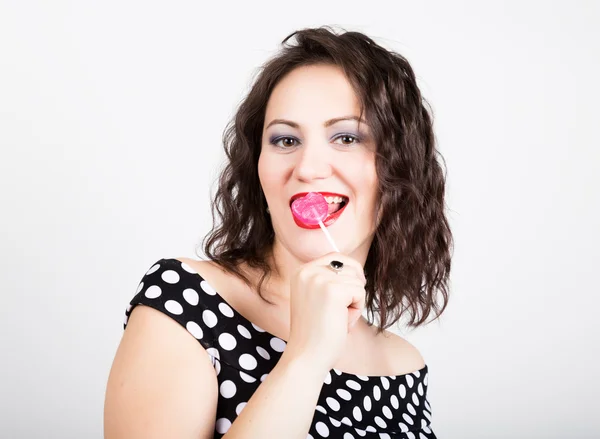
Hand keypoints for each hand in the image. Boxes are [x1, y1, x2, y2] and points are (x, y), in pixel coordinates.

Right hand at [283, 252, 366, 375]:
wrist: (306, 356)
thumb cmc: (316, 332)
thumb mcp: (316, 297)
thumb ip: (328, 280)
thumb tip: (357, 269)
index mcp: (301, 271)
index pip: (336, 257)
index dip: (349, 275)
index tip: (344, 297)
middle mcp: (308, 271)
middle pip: (350, 266)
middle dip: (353, 289)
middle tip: (340, 311)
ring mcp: (319, 279)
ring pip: (357, 280)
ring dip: (354, 302)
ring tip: (338, 318)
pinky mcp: (333, 290)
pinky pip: (360, 292)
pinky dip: (356, 309)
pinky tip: (342, 322)